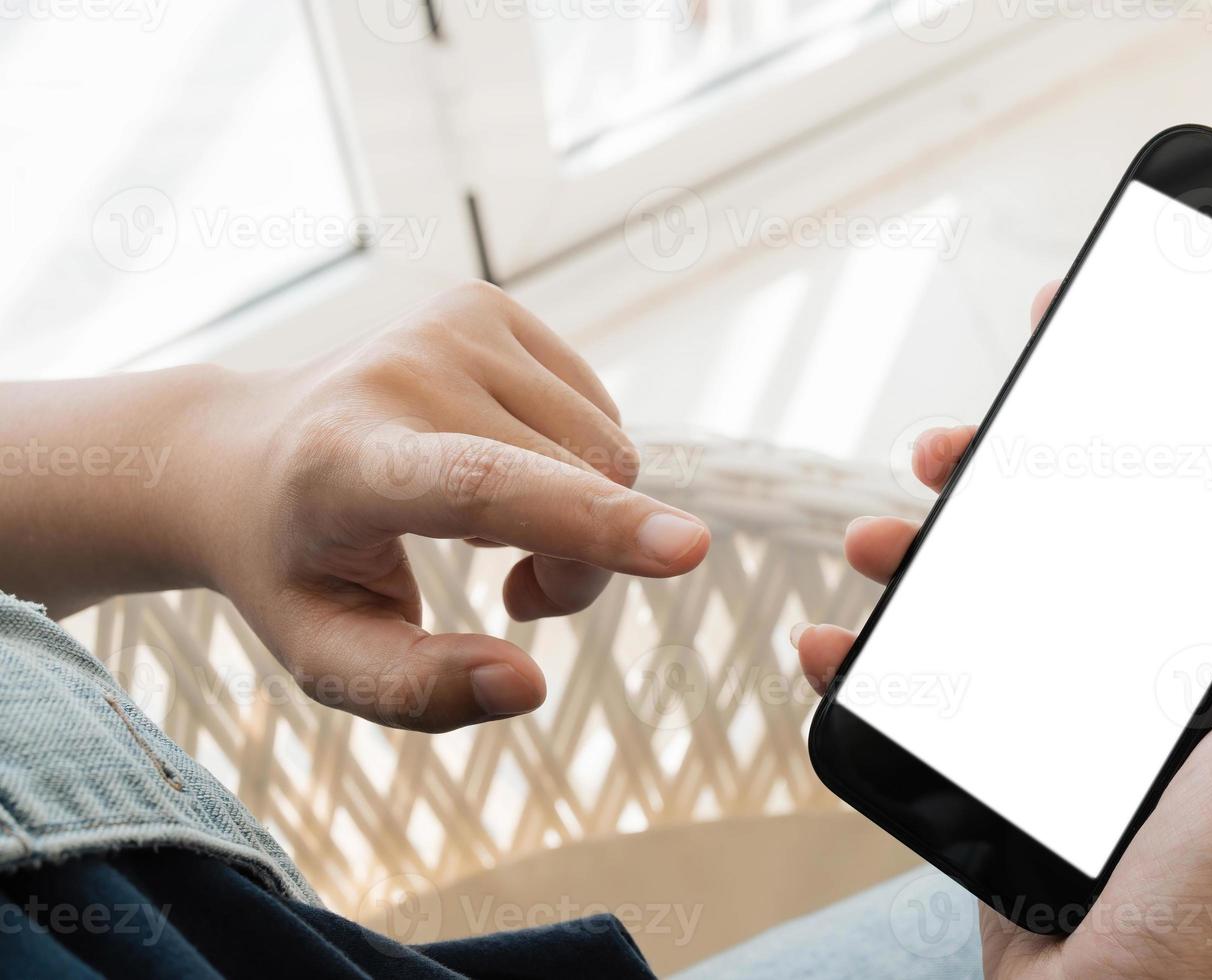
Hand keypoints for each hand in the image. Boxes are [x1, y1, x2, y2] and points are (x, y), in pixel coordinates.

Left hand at [16, 282, 708, 732]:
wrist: (241, 453)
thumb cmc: (295, 569)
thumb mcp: (327, 657)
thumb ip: (420, 689)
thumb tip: (529, 686)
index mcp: (346, 466)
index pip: (484, 490)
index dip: (587, 524)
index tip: (689, 550)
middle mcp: (401, 372)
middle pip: (582, 485)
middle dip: (582, 562)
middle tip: (515, 596)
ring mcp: (448, 324)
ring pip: (610, 450)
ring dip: (584, 516)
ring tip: (494, 535)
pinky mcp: (485, 304)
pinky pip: (599, 411)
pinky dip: (574, 466)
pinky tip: (505, 473)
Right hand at [790, 283, 1211, 978]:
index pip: (1181, 504)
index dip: (1131, 415)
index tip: (1078, 341)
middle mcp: (1144, 675)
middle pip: (1059, 537)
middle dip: (995, 478)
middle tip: (949, 446)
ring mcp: (1061, 723)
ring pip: (978, 600)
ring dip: (915, 556)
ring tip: (870, 544)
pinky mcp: (994, 773)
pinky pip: (919, 693)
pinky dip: (863, 664)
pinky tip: (827, 647)